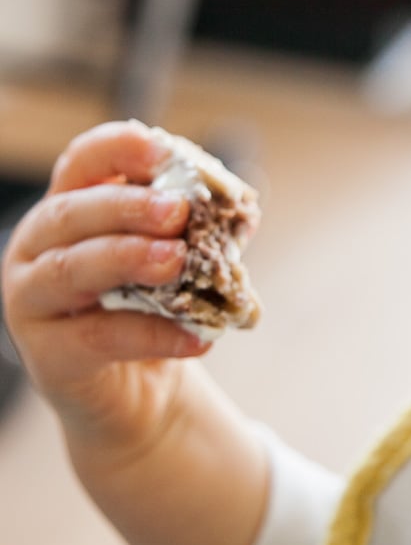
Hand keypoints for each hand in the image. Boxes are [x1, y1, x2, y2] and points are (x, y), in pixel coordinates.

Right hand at [2, 121, 209, 456]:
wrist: (138, 395)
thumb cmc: (153, 312)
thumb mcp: (176, 264)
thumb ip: (199, 233)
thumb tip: (243, 210)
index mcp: (71, 209)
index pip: (82, 163)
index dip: (117, 149)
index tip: (163, 148)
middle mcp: (38, 248)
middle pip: (70, 213)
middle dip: (126, 206)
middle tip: (177, 210)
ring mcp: (33, 301)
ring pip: (71, 269)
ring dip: (127, 257)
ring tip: (178, 260)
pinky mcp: (48, 354)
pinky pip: (98, 338)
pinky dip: (152, 335)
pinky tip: (197, 337)